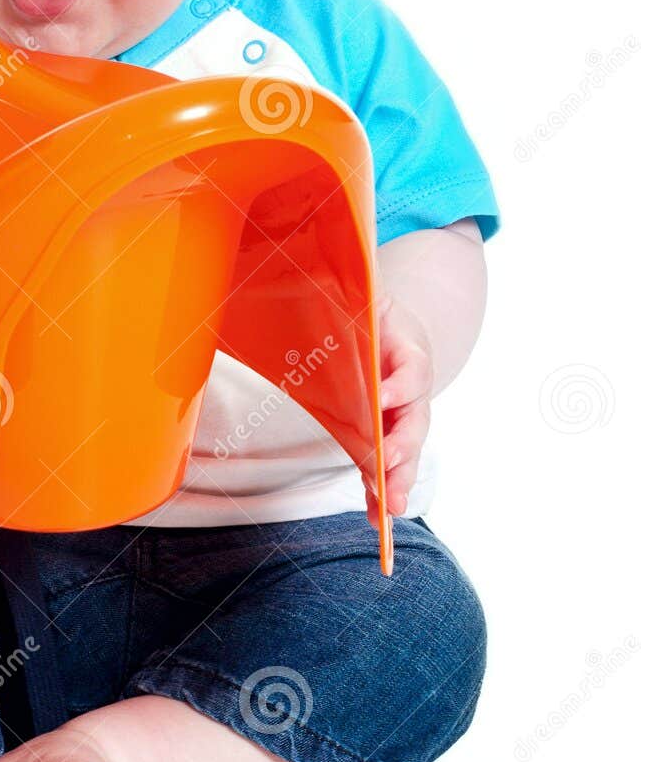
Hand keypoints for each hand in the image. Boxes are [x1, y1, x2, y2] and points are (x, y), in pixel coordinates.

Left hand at [363, 290, 433, 530]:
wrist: (380, 320)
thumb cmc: (366, 304)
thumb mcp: (364, 288)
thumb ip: (360, 279)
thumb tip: (346, 241)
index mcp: (407, 346)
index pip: (412, 368)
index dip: (400, 384)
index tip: (384, 398)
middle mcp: (411, 385)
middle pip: (415, 419)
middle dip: (403, 446)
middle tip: (388, 464)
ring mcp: (403, 413)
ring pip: (406, 450)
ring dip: (397, 479)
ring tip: (387, 511)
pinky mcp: (386, 431)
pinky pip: (385, 463)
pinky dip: (380, 489)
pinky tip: (375, 520)